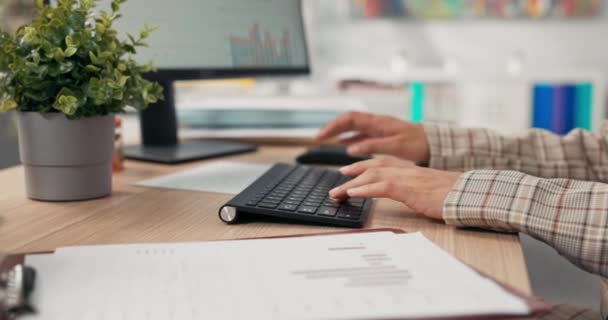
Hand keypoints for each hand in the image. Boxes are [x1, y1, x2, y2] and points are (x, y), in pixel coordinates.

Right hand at [316, 112, 429, 163]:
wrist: (436, 143)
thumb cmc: (419, 143)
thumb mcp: (396, 146)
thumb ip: (372, 146)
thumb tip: (350, 148)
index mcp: (378, 122)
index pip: (349, 119)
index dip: (333, 126)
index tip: (321, 136)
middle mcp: (377, 122)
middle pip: (348, 121)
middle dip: (332, 128)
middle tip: (318, 138)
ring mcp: (379, 128)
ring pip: (354, 127)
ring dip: (339, 132)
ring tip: (327, 141)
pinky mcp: (383, 136)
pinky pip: (362, 135)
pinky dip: (351, 139)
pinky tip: (346, 147)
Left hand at [329, 157, 461, 220]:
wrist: (469, 193)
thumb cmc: (454, 195)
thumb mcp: (431, 190)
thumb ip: (417, 189)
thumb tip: (411, 195)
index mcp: (411, 170)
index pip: (383, 164)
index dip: (364, 166)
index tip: (350, 170)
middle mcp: (406, 170)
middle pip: (373, 167)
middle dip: (353, 172)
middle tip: (338, 179)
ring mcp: (406, 178)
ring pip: (372, 176)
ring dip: (351, 184)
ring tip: (337, 192)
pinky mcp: (408, 188)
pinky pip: (381, 187)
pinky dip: (364, 189)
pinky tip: (352, 194)